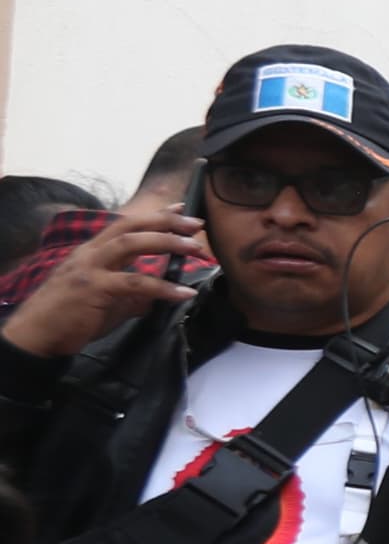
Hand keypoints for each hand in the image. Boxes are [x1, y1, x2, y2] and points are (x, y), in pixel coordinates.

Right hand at [0, 203, 201, 354]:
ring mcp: (90, 269)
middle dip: (165, 222)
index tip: (182, 209)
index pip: (125, 224)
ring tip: (195, 249)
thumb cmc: (70, 317)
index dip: (154, 215)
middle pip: (130, 227)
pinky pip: (134, 283)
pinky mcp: (93, 288)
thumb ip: (130, 295)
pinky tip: (184, 292)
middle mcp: (90, 253)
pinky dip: (162, 286)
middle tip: (197, 226)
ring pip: (131, 244)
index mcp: (92, 251)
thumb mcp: (106, 301)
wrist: (37, 335)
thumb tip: (154, 298)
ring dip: (166, 243)